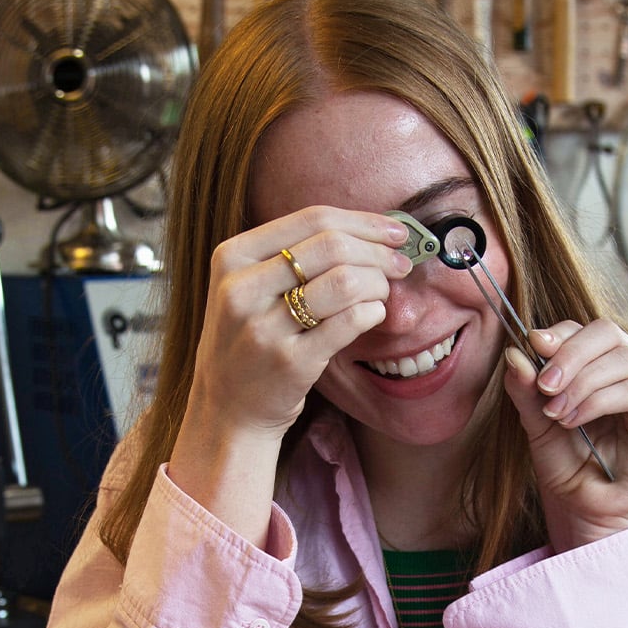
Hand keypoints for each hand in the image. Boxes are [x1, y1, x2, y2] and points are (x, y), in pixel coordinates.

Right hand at [183, 207, 410, 441]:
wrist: (227, 409)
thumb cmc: (249, 342)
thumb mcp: (248, 288)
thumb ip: (292, 257)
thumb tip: (369, 230)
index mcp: (233, 257)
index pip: (311, 218)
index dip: (363, 222)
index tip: (395, 231)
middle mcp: (243, 289)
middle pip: (332, 246)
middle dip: (378, 252)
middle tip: (400, 263)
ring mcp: (265, 327)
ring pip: (344, 282)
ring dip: (378, 283)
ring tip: (383, 293)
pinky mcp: (291, 362)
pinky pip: (350, 322)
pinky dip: (373, 312)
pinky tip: (374, 315)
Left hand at [501, 319, 627, 551]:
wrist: (585, 508)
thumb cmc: (567, 465)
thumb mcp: (537, 424)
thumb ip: (526, 390)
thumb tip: (514, 353)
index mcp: (603, 365)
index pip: (586, 330)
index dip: (561, 333)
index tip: (533, 345)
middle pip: (609, 333)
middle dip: (570, 354)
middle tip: (544, 385)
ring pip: (623, 359)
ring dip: (581, 382)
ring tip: (555, 412)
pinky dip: (598, 401)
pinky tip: (572, 420)